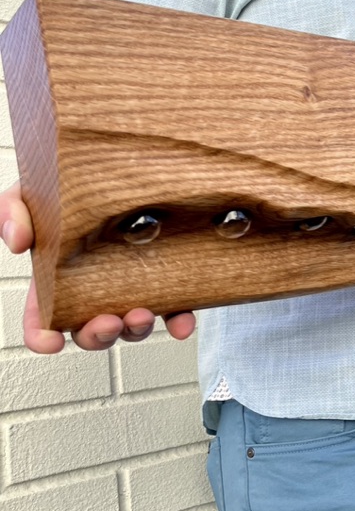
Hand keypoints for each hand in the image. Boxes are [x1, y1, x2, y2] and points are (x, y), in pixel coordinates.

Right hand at [1, 181, 195, 352]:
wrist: (127, 168)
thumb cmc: (71, 187)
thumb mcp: (30, 192)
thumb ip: (13, 212)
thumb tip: (17, 242)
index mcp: (56, 279)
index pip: (42, 319)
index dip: (42, 336)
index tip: (51, 342)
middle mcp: (94, 290)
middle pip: (91, 330)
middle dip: (98, 335)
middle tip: (108, 322)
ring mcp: (131, 288)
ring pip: (131, 326)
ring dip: (135, 330)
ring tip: (143, 314)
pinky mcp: (166, 280)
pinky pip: (174, 309)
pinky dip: (178, 321)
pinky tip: (182, 324)